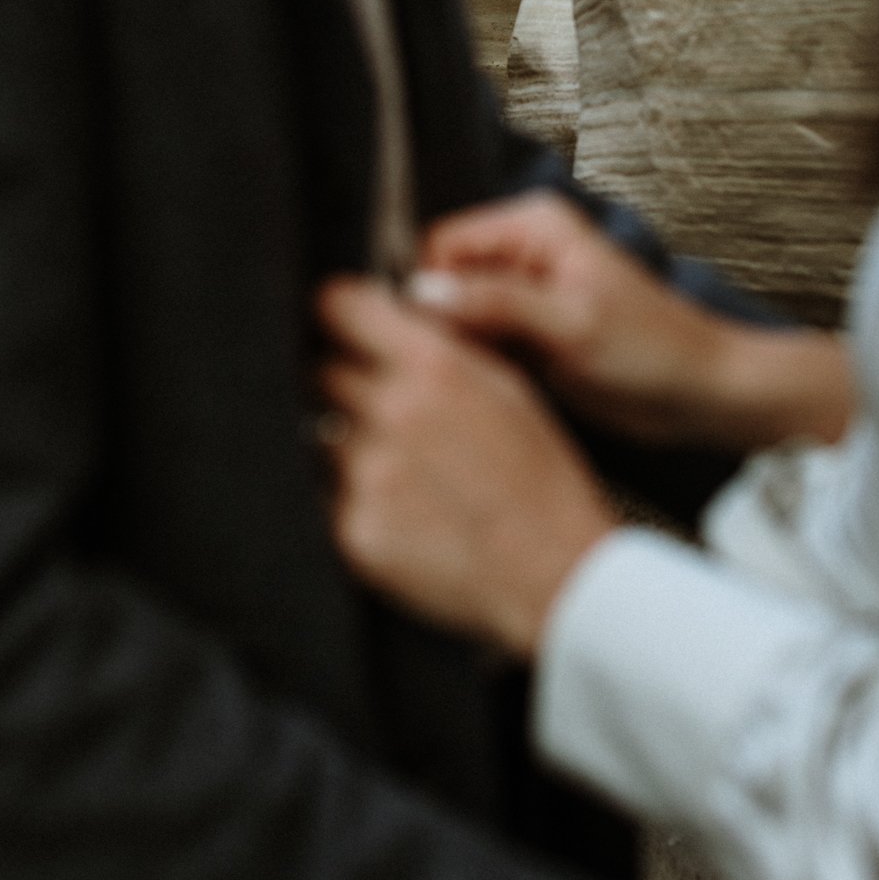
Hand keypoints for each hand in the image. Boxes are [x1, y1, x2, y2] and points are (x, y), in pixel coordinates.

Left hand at [317, 277, 618, 658]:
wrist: (555, 573)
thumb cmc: (541, 477)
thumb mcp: (506, 388)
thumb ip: (441, 348)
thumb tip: (388, 317)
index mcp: (434, 367)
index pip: (338, 306)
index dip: (335, 311)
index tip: (335, 320)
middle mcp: (392, 413)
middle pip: (323, 372)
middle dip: (345, 381)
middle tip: (380, 407)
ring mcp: (367, 476)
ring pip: (323, 436)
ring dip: (349, 444)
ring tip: (403, 471)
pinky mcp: (354, 532)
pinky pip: (329, 497)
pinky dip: (355, 498)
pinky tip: (402, 511)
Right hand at [410, 193, 854, 450]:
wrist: (702, 393)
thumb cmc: (652, 352)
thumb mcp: (570, 326)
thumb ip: (494, 303)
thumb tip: (418, 292)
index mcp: (533, 225)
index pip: (440, 245)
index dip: (424, 291)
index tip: (421, 340)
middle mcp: (522, 250)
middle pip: (441, 280)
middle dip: (439, 325)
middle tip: (453, 371)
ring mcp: (523, 293)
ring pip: (455, 316)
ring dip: (457, 350)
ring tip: (480, 382)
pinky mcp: (527, 332)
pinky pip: (478, 343)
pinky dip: (477, 367)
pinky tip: (490, 391)